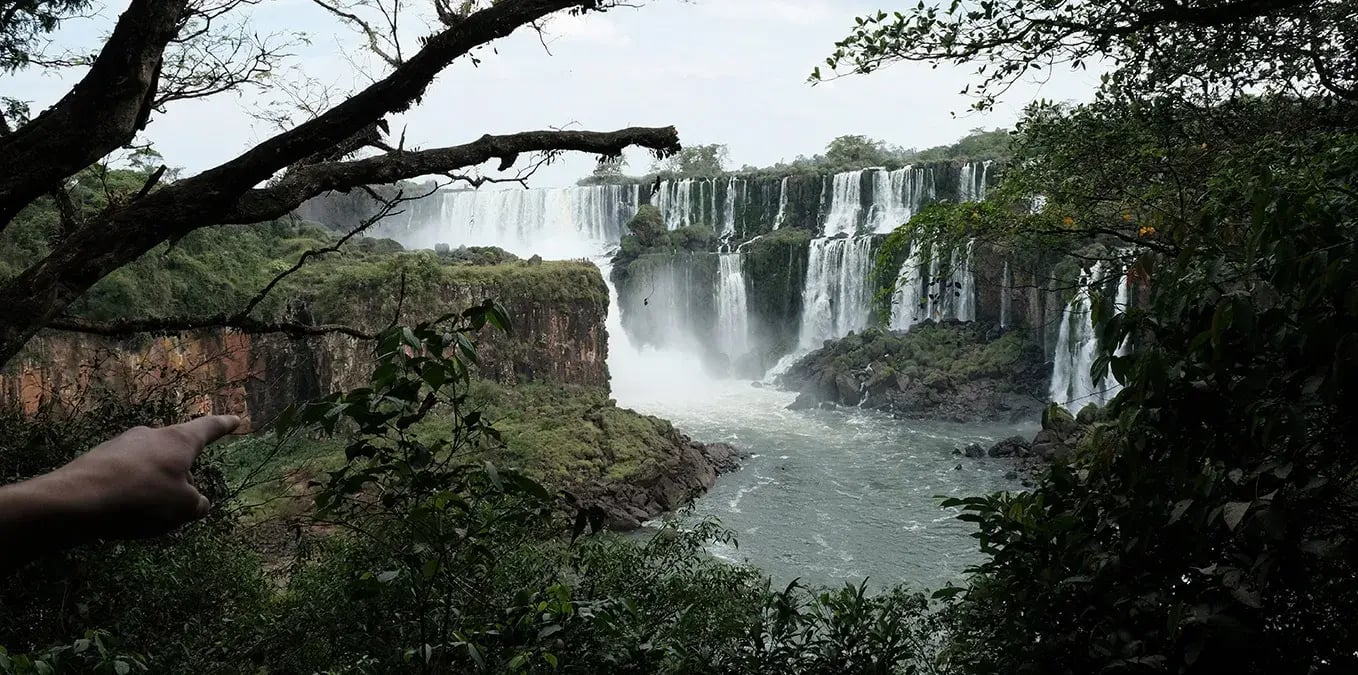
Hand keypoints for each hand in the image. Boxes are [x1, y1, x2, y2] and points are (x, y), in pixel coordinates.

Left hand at [44, 415, 240, 539]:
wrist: (77, 500)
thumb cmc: (142, 498)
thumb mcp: (183, 508)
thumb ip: (197, 504)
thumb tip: (198, 502)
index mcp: (179, 441)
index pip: (208, 428)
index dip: (224, 425)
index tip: (235, 419)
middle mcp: (152, 435)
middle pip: (175, 451)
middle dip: (181, 471)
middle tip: (181, 498)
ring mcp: (123, 444)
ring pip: (149, 463)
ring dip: (153, 482)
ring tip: (147, 512)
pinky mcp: (99, 458)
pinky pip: (125, 473)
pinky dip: (131, 489)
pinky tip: (123, 510)